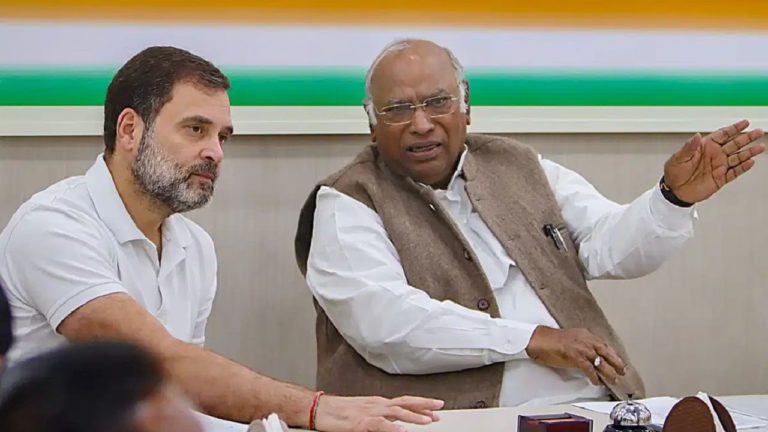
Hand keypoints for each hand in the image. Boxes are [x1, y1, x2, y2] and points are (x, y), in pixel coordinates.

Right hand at [314, 395, 442, 431]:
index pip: (404, 402)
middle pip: (405, 402)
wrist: (320, 409)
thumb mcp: (363, 414)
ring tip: (428, 420)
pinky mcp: (361, 422)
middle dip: (424, 405)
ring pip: (396, 411)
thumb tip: (395, 425)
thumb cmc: (338, 413)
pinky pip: (380, 424)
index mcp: (378, 403)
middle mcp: (376, 404)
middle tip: (440, 408)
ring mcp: (369, 412)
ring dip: (414, 416)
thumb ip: (380, 418)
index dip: (420, 405)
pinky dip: (393, 428)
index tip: (434, 409)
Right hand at [525, 326, 625, 385]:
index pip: (603, 345)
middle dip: (615, 362)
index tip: (618, 361)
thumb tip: (590, 358)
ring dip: (608, 371)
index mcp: (585, 335)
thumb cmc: (551, 341)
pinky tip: (596, 381)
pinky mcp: (575, 356)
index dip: (612, 354)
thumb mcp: (571, 340)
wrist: (539, 339)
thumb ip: (582, 346)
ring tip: (613, 379)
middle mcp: (585, 339)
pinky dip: (594, 376)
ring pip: (600, 361)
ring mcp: (581, 347)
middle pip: (606, 352)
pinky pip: (588, 368)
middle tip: (622, 370)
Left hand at [664, 119, 764, 203]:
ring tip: (760, 147)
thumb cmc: (674, 173)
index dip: (734, 128)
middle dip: (746, 138)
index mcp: (705, 147)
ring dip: (749, 152)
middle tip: (758, 132)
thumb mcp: (678, 158)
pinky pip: (734, 172)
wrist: (674, 191)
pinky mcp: (721, 179)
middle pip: (734, 144)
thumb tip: (696, 136)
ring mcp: (719, 166)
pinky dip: (743, 168)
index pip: (722, 135)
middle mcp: (714, 155)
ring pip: (737, 157)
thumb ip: (689, 147)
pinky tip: (750, 162)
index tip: (745, 123)